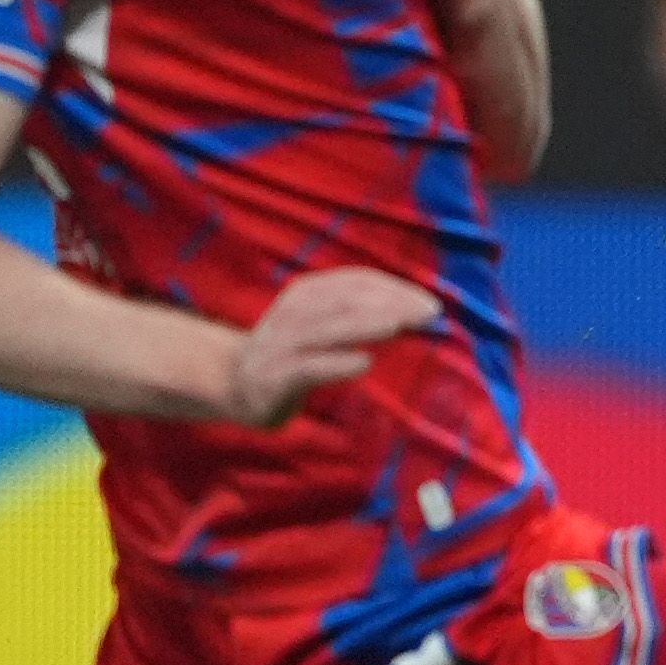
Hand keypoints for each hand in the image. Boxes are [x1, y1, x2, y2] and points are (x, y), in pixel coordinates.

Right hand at [227, 266, 436, 425]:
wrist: (235, 383)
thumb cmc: (295, 351)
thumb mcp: (322, 323)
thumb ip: (358, 313)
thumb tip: (416, 311)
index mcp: (308, 292)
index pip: (356, 281)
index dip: (395, 289)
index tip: (430, 304)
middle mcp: (294, 312)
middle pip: (346, 300)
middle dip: (389, 304)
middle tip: (428, 314)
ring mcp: (282, 344)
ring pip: (327, 328)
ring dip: (364, 324)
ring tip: (398, 325)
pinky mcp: (276, 376)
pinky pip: (309, 367)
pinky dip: (337, 363)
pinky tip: (364, 362)